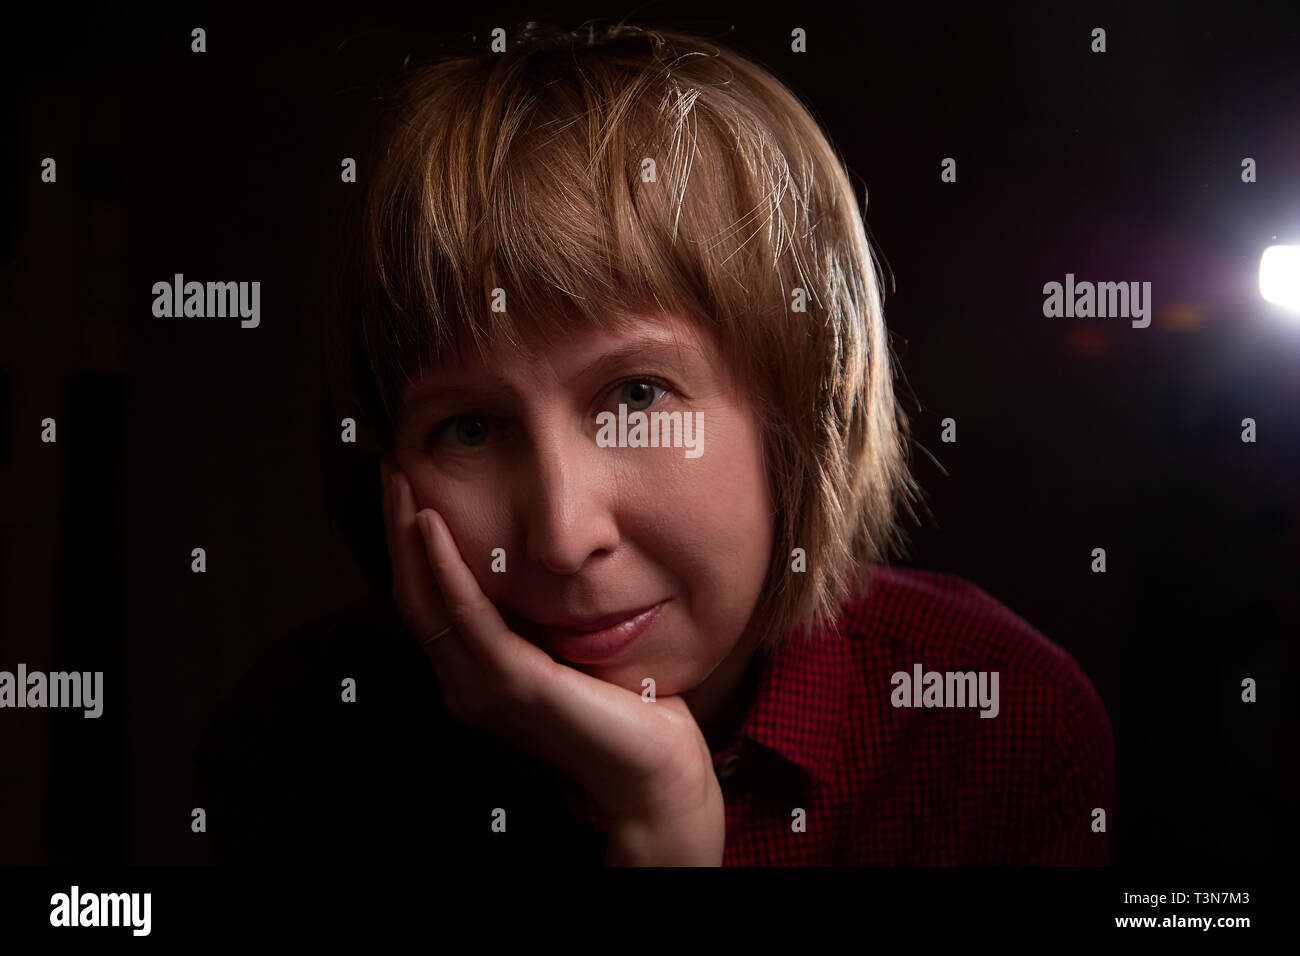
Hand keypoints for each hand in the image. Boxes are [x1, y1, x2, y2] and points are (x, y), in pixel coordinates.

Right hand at [380, 458, 724, 863]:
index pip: (425, 602)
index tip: (404, 489)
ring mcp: (483, 689)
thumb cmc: (621, 707)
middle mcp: (464, 685)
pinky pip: (468, 617)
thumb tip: (533, 555)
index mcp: (474, 676)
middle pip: (412, 596)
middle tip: (390, 470)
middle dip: (396, 530)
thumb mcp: (566, 647)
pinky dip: (445, 568)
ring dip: (408, 537)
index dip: (406, 546)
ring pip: (425, 602)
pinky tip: (434, 526)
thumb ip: (537, 615)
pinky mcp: (514, 686)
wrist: (653, 769)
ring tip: (402, 484)